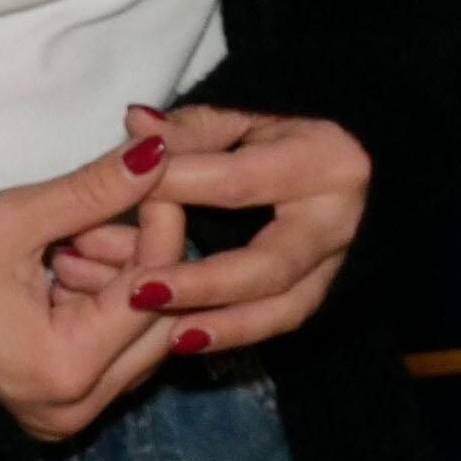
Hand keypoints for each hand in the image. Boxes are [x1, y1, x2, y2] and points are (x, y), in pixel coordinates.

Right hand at [0, 134, 193, 439]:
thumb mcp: (10, 223)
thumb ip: (92, 191)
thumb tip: (157, 152)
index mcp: (66, 366)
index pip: (155, 287)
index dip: (163, 223)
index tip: (153, 174)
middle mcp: (78, 407)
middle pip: (159, 320)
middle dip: (141, 259)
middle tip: (93, 220)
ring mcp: (69, 417)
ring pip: (141, 340)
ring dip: (123, 284)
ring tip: (68, 247)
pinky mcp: (59, 412)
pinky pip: (114, 357)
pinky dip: (103, 311)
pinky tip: (62, 279)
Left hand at [92, 104, 367, 353]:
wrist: (338, 162)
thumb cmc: (276, 134)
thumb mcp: (235, 120)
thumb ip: (186, 130)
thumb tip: (136, 126)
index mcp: (323, 161)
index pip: (239, 182)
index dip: (178, 189)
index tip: (122, 197)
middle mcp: (337, 219)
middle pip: (270, 264)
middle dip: (204, 282)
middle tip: (140, 292)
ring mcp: (335, 262)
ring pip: (282, 308)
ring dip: (224, 325)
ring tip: (169, 337)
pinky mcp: (321, 289)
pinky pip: (281, 322)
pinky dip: (236, 333)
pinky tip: (188, 341)